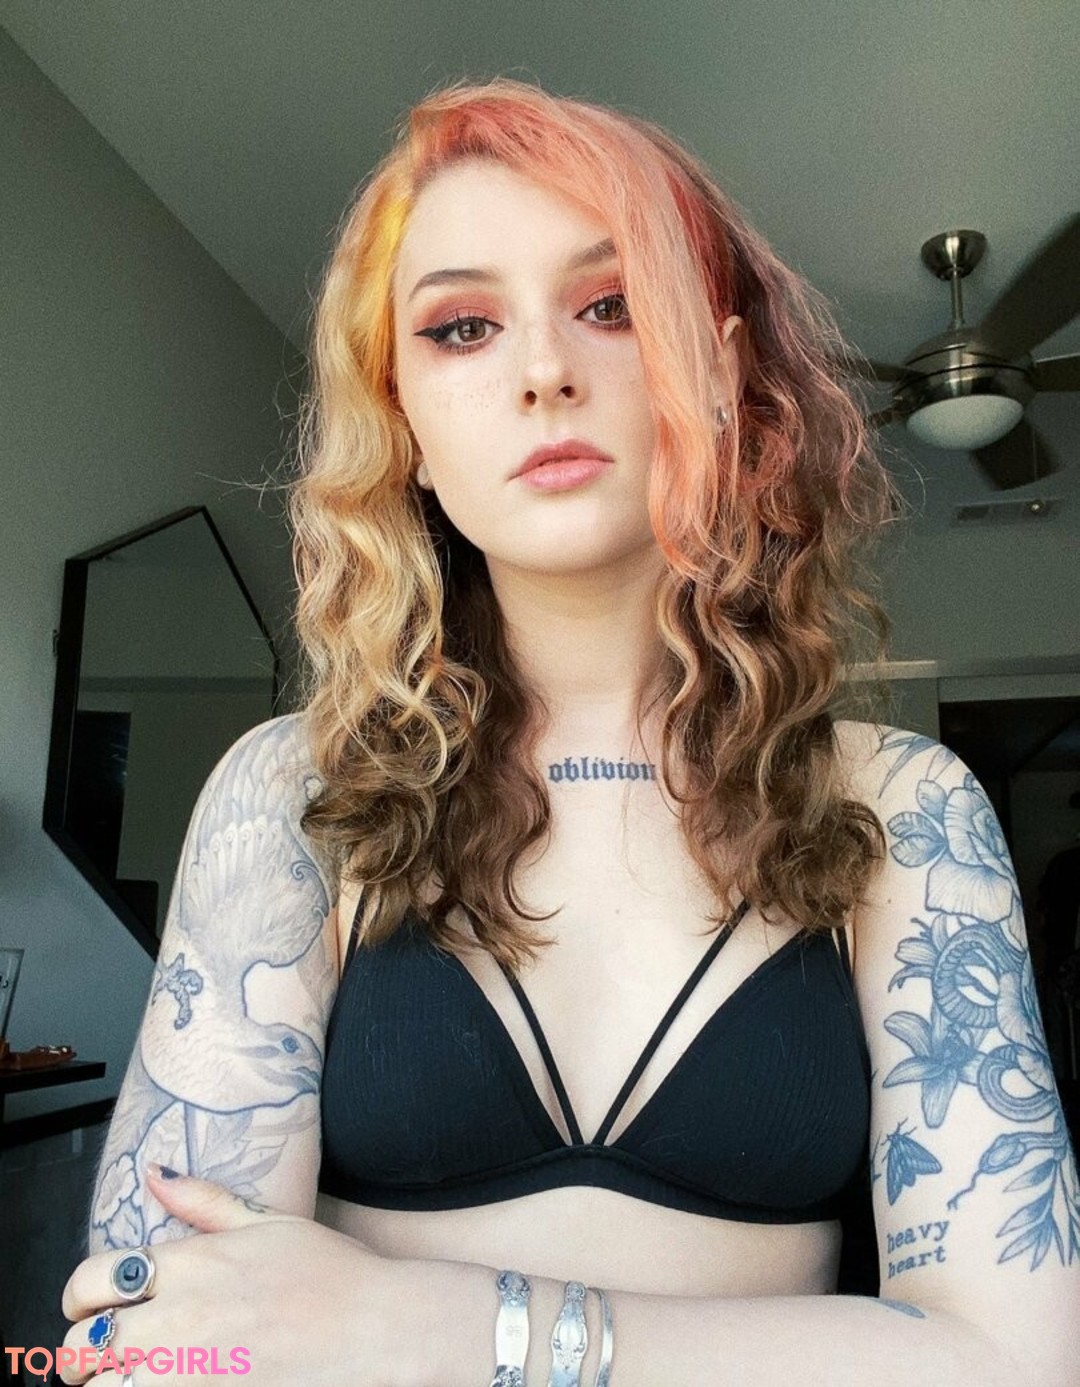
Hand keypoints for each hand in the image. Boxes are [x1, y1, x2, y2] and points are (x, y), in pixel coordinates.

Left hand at [61, 1166, 417, 1386]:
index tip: (92, 1306)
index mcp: (190, 1263)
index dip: (80, 1296)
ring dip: (111, 1384)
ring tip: (135, 1377)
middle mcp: (178, 1318)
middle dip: (85, 1350)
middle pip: (82, 1345)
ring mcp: (188, 1371)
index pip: (92, 1278)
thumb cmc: (330, 1272)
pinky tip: (168, 1386)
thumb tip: (154, 1174)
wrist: (376, 1327)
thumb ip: (203, 1201)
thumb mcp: (267, 1222)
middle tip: (109, 1353)